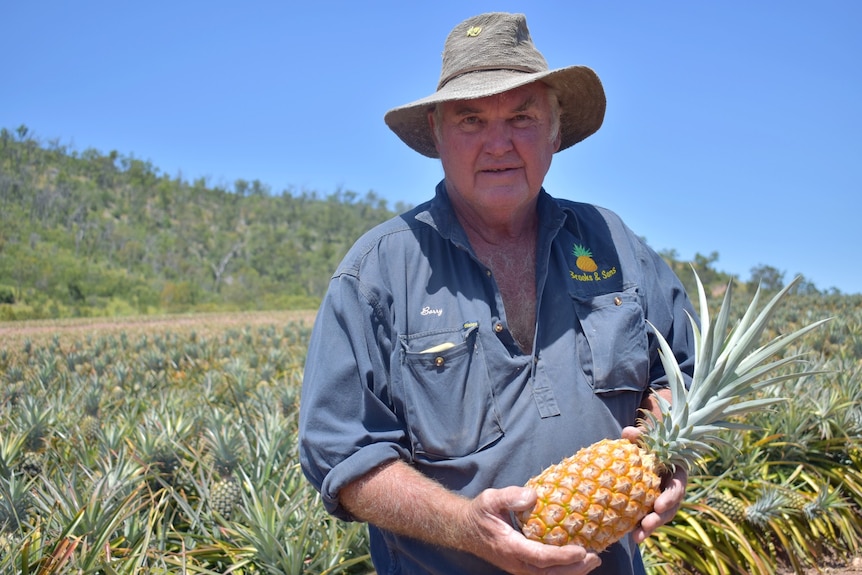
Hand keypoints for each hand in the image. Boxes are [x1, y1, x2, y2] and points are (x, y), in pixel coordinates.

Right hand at [459, 486, 601, 574]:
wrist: (465, 529)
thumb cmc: (480, 513)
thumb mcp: (491, 499)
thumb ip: (510, 497)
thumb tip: (533, 496)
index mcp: (509, 547)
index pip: (540, 557)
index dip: (562, 557)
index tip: (580, 550)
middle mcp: (516, 562)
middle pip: (549, 574)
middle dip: (574, 569)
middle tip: (595, 558)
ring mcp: (520, 567)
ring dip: (572, 572)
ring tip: (592, 561)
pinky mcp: (523, 566)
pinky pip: (546, 572)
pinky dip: (564, 570)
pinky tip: (578, 561)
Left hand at [621, 426, 687, 543]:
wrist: (643, 453)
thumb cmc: (647, 444)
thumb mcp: (645, 438)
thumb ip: (639, 435)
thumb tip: (628, 432)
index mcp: (676, 473)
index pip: (677, 487)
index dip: (669, 498)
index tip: (658, 506)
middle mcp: (671, 490)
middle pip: (670, 508)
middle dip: (659, 518)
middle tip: (647, 524)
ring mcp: (662, 501)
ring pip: (660, 518)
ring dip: (650, 528)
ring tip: (637, 537)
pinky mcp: (651, 508)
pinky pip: (648, 520)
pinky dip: (640, 528)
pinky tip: (631, 536)